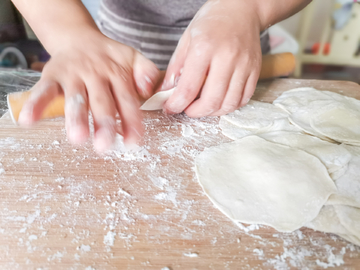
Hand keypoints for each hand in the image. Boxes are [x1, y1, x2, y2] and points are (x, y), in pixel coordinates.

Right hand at [18, 30, 159, 151]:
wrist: (80, 38)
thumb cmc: (110, 58)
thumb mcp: (133, 58)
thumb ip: (146, 72)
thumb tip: (149, 90)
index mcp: (118, 73)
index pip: (127, 99)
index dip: (131, 121)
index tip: (134, 141)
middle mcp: (96, 75)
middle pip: (102, 101)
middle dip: (104, 123)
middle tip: (105, 145)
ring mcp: (73, 75)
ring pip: (75, 98)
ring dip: (75, 118)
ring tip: (78, 138)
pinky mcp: (52, 75)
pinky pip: (43, 90)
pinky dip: (36, 104)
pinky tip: (29, 121)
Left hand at [162, 0, 262, 116]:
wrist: (243, 9)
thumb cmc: (212, 22)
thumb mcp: (187, 39)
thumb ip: (176, 67)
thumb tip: (165, 91)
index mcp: (204, 47)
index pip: (188, 88)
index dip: (176, 104)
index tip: (170, 108)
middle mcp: (227, 57)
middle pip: (211, 101)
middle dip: (195, 112)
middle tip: (187, 109)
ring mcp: (244, 65)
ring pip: (229, 104)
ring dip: (213, 112)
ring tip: (203, 105)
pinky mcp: (255, 70)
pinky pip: (243, 99)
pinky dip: (229, 106)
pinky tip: (220, 100)